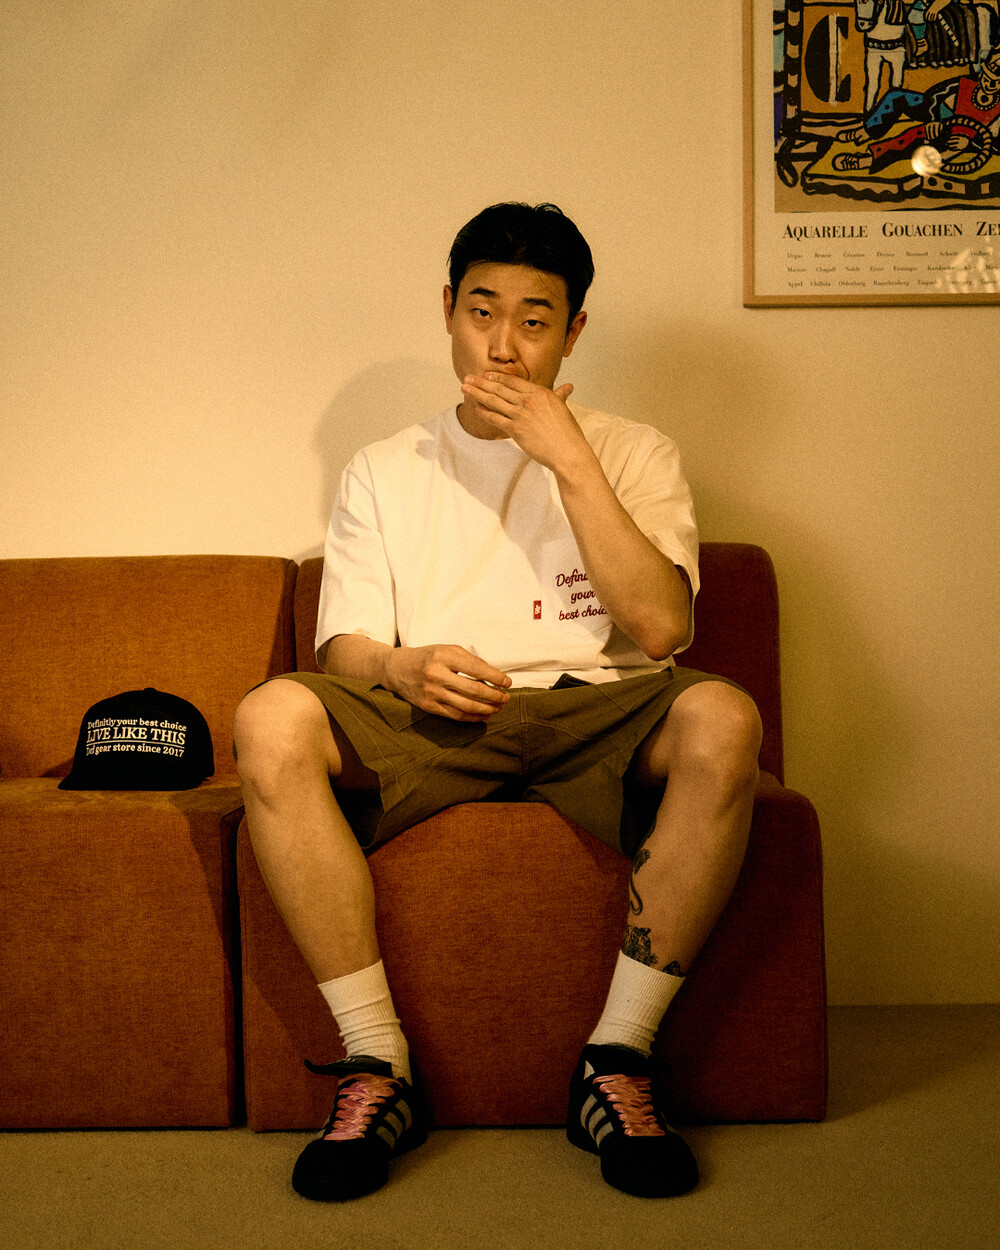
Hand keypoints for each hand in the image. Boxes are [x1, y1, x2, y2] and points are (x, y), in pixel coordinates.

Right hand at [383, 644, 511, 720]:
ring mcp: (431, 692)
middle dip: (494, 696)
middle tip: (506, 698)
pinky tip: (483, 715)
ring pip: (466, 706)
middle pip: (473, 690)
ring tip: (498, 707)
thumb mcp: (448, 650)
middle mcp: (436, 675)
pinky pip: (455, 715)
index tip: (508, 682)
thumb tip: (495, 676)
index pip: (476, 669)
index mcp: (443, 656)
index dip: (495, 677)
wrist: (396, 669)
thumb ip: (471, 660)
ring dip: (486, 709)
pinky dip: (473, 716)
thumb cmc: (428, 657)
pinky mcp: (428, 706)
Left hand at [460, 373, 591, 475]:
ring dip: (477, 393)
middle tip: (467, 378)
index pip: (513, 381)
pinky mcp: (516, 429)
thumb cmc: (567, 432)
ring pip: (494, 401)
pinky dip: (484, 413)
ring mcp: (521, 414)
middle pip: (500, 388)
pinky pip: (495, 418)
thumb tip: (568, 387)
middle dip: (481, 382)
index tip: (485, 374)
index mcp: (540, 392)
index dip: (497, 377)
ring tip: (464, 388)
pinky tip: (476, 408)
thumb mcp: (563, 408)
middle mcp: (528, 400)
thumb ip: (560, 396)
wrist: (567, 451)